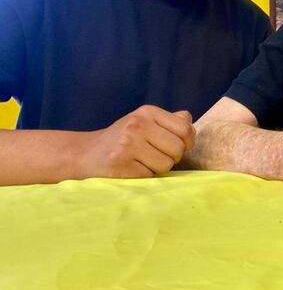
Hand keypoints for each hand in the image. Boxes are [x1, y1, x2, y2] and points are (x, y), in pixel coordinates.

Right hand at [79, 106, 195, 178]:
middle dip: (172, 157)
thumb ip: (170, 121)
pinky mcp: (120, 164)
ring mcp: (127, 144)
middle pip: (177, 149)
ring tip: (143, 161)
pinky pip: (149, 176)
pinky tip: (132, 169)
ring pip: (166, 164)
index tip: (176, 146)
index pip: (185, 129)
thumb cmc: (123, 138)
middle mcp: (137, 125)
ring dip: (158, 168)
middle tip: (156, 156)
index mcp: (147, 112)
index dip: (186, 142)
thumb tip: (190, 122)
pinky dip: (145, 176)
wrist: (86, 153)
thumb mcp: (145, 122)